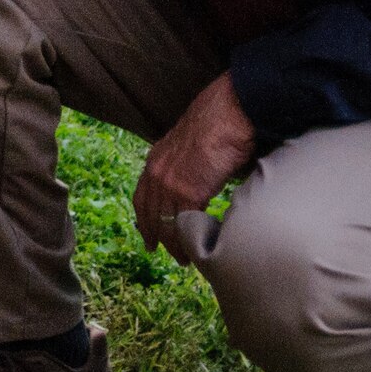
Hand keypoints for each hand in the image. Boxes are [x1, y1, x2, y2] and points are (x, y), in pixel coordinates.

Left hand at [133, 72, 257, 265]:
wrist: (229, 112)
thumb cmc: (218, 122)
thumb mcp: (190, 144)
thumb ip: (185, 164)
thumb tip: (196, 180)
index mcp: (155, 159)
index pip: (141, 197)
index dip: (143, 219)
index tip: (148, 236)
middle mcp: (157, 171)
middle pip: (149, 214)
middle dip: (156, 236)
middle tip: (165, 254)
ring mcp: (170, 182)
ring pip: (166, 222)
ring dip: (174, 244)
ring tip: (184, 259)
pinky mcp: (188, 190)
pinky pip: (184, 223)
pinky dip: (188, 239)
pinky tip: (195, 248)